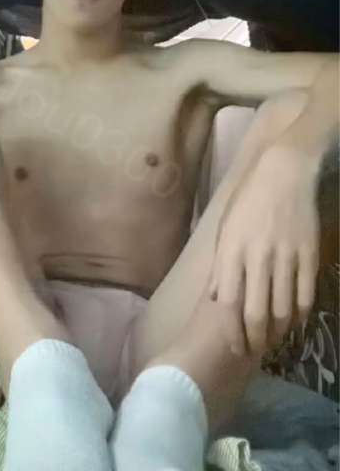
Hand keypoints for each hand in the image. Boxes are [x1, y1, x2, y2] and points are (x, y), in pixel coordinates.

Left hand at [209, 145, 320, 356]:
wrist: (283, 175)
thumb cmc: (248, 202)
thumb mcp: (225, 230)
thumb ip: (222, 265)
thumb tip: (217, 298)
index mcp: (232, 251)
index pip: (228, 304)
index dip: (232, 332)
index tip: (234, 347)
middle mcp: (257, 258)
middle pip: (256, 313)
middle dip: (254, 340)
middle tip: (255, 350)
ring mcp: (286, 257)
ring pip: (283, 309)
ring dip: (278, 331)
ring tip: (273, 338)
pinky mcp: (309, 255)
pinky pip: (306, 295)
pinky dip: (300, 314)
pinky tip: (294, 320)